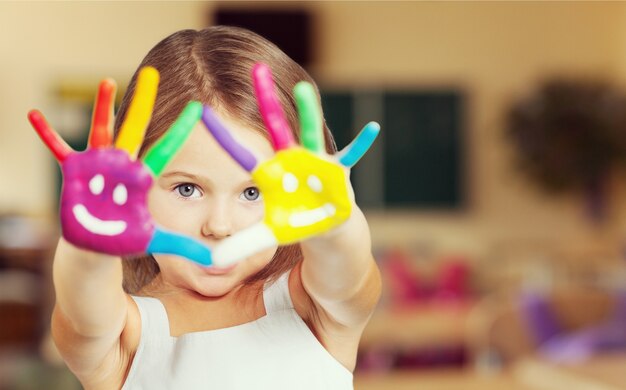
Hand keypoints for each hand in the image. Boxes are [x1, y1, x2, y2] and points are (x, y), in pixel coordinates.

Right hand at [28, 67, 212, 265]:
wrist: (97, 245)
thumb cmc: (127, 238)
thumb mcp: (157, 240)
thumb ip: (184, 245)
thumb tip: (216, 260)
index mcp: (143, 178)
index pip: (166, 150)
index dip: (180, 131)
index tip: (197, 109)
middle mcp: (123, 165)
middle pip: (136, 128)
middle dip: (144, 102)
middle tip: (154, 73)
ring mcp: (100, 165)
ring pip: (103, 130)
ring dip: (104, 107)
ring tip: (109, 82)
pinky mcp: (77, 172)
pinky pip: (59, 150)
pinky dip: (46, 133)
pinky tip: (34, 114)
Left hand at [202, 63, 378, 265]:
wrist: (325, 224)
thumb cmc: (295, 222)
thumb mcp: (268, 235)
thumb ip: (242, 245)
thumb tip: (213, 262)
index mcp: (270, 173)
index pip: (242, 154)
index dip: (223, 138)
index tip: (200, 113)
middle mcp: (290, 159)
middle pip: (276, 127)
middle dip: (267, 100)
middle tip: (255, 69)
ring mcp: (314, 162)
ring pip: (310, 133)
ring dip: (308, 113)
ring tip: (303, 90)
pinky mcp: (337, 171)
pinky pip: (351, 155)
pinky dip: (362, 143)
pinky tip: (373, 127)